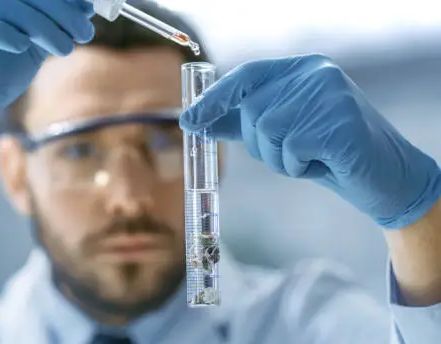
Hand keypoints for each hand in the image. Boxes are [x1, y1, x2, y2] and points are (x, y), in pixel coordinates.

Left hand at [180, 54, 440, 228]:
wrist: (381, 176)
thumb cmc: (326, 153)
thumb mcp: (280, 133)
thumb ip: (241, 122)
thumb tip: (192, 119)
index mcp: (301, 69)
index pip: (246, 76)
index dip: (215, 99)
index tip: (187, 121)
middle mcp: (316, 74)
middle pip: (254, 111)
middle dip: (262, 145)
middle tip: (292, 155)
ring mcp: (331, 95)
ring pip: (269, 133)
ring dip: (281, 159)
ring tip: (309, 159)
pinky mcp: (341, 123)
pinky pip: (292, 150)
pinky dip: (299, 167)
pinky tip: (323, 164)